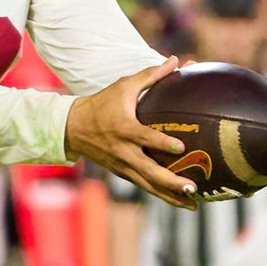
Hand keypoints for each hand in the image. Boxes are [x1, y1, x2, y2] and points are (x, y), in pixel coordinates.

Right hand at [68, 57, 194, 203]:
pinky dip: (162, 195)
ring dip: (170, 196)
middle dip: (170, 182)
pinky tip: (180, 202)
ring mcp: (122, 165)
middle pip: (149, 171)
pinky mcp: (122, 173)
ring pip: (148, 185)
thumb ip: (151, 75)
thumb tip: (175, 60)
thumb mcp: (124, 86)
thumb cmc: (103, 103)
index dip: (162, 143)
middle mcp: (123, 151)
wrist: (73, 127)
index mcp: (124, 128)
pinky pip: (145, 186)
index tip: (180, 147)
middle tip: (192, 187)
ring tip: (193, 204)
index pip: (144, 138)